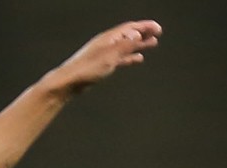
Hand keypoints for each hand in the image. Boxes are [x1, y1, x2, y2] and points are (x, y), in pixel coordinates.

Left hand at [44, 20, 161, 96]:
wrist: (69, 82)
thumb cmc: (87, 69)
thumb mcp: (109, 57)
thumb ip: (124, 46)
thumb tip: (137, 35)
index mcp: (109, 38)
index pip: (130, 28)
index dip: (145, 27)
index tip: (158, 28)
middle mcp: (107, 43)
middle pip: (129, 35)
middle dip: (144, 34)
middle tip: (157, 34)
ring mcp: (104, 53)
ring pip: (126, 46)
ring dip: (139, 45)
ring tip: (152, 44)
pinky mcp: (102, 64)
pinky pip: (120, 57)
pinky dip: (130, 57)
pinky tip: (138, 59)